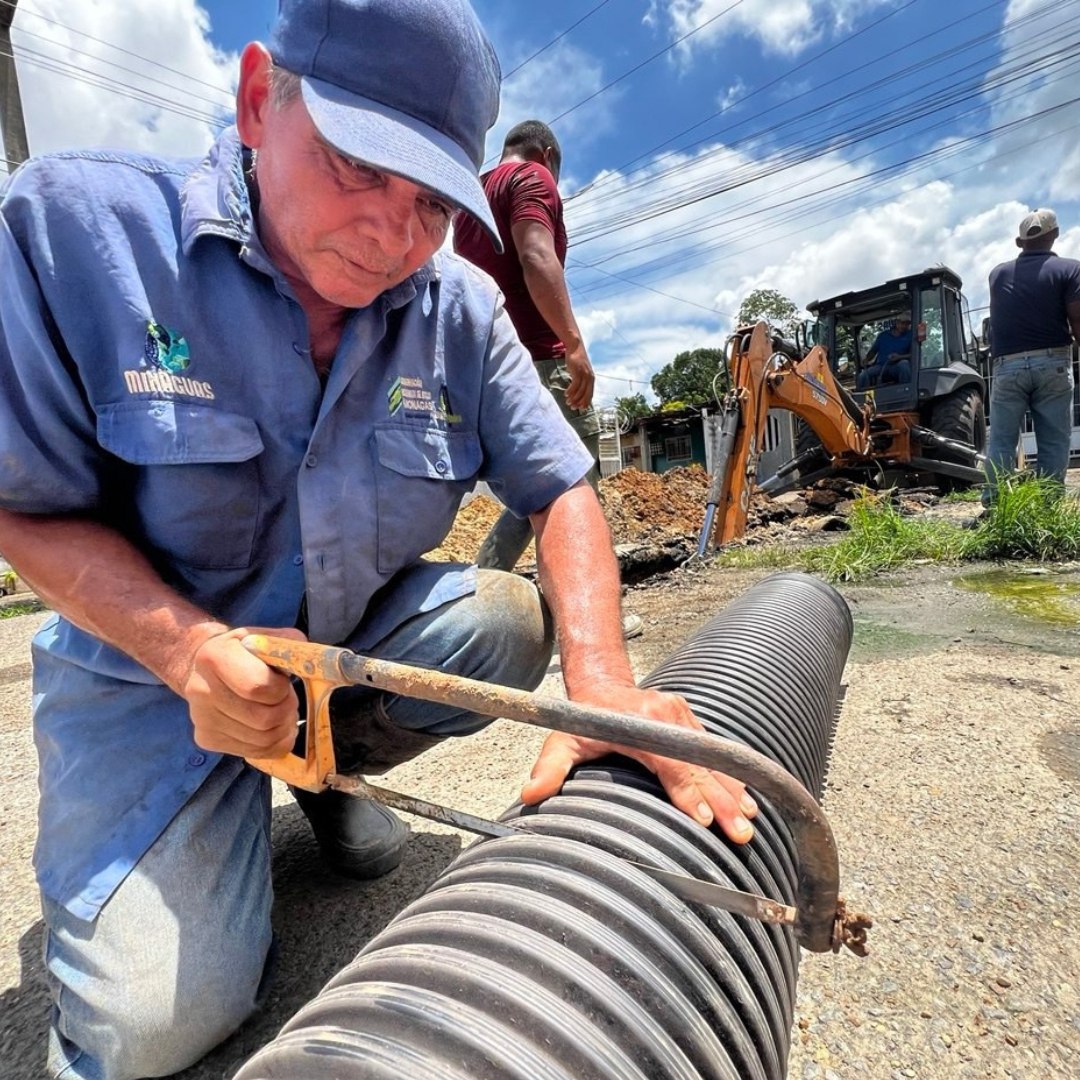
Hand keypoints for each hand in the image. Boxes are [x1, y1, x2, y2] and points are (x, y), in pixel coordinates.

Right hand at [183, 626, 307, 757]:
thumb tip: (317, 665)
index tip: (283, 681)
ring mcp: (201, 718)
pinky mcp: (206, 739)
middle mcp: (200, 690)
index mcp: (214, 657)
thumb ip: (292, 647)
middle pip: (263, 719)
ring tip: (281, 711)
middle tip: (287, 699)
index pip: (258, 687)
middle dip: (286, 710)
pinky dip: (275, 743)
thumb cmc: (247, 652)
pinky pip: (255, 752)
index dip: (280, 689)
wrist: (209, 667)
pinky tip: (272, 727)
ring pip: (262, 740)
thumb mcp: (268, 638)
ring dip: (283, 728)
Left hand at [521, 683, 757, 843]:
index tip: (706, 819)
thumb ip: (549, 767)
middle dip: (722, 801)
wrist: (600, 684)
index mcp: (641, 723)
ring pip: (713, 758)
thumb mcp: (561, 742)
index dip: (688, 792)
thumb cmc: (581, 720)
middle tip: (741, 834)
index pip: (670, 763)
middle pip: (699, 765)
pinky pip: (714, 751)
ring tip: (750, 820)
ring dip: (733, 790)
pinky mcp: (690, 719)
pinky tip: (745, 798)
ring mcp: (683, 715)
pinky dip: (729, 775)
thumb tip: (530, 793)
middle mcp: (668, 716)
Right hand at [563, 344, 594, 410]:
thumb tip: (577, 391)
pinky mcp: (578, 372)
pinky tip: (566, 394)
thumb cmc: (577, 361)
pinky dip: (570, 391)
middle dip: (579, 403)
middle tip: (572, 407)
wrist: (575, 348)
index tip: (579, 409)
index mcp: (592, 379)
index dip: (585, 403)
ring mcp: (584, 375)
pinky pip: (575, 385)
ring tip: (568, 402)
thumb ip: (581, 381)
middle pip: (586, 394)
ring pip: (580, 391)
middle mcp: (590, 378)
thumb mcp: (581, 372)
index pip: (590, 395)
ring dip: (573, 398)